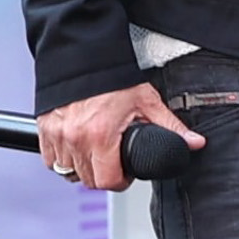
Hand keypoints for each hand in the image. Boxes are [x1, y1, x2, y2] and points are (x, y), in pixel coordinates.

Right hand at [37, 83, 204, 193]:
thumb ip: (170, 126)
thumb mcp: (146, 101)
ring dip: (83, 168)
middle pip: (88, 179)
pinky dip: (63, 159)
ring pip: (68, 171)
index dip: (120, 182)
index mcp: (100, 135)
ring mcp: (57, 135)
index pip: (107, 181)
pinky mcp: (44, 129)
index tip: (126, 174)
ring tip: (97, 154)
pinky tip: (77, 149)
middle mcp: (75, 138)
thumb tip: (194, 143)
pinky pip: (51, 160)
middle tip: (114, 162)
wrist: (82, 56)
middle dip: (104, 175)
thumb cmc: (111, 77)